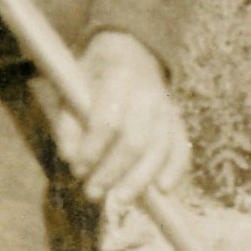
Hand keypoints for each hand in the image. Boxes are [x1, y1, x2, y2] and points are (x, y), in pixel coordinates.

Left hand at [54, 31, 188, 209]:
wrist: (130, 48)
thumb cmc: (94, 74)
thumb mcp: (71, 88)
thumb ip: (69, 123)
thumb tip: (72, 160)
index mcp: (119, 76)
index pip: (108, 121)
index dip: (92, 150)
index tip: (77, 169)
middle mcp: (149, 92)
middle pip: (136, 141)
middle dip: (114, 172)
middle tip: (93, 193)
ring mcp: (167, 106)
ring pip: (159, 149)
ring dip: (139, 180)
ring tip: (120, 202)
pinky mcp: (176, 119)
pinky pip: (181, 147)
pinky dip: (174, 170)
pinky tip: (162, 191)